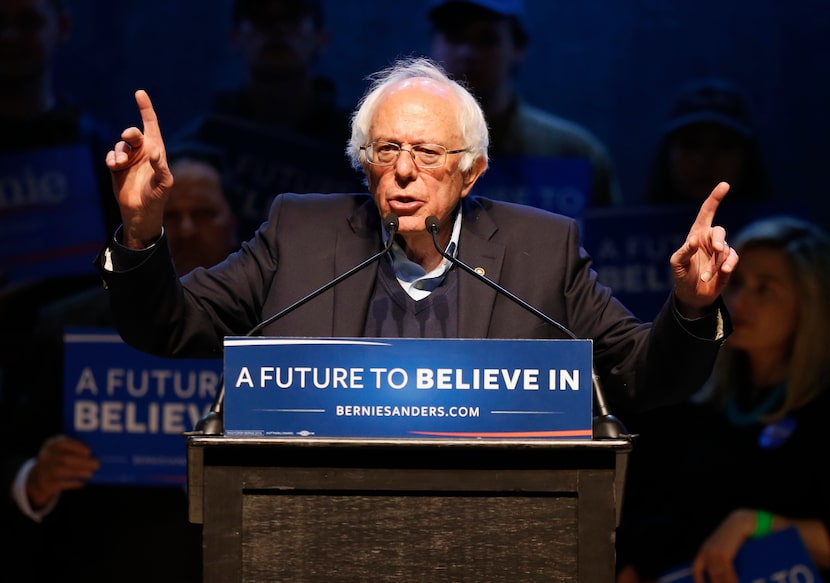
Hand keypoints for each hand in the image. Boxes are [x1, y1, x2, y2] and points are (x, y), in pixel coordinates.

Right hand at [26, 435, 99, 509]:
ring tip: (91, 473)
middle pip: (64, 458)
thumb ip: (76, 450)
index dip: (76, 447)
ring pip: (60, 471)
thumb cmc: (60, 459)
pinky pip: (59, 484)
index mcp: (51, 444)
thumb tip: (98, 453)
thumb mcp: (63, 451)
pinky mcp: (45, 484)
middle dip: (82, 462)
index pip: (62, 443)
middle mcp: (45, 456)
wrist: (41, 477)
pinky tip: (83, 483)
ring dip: (78, 472)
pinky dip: (72, 483)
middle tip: (97, 464)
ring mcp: (43, 470)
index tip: (89, 451)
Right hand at [105, 89, 173, 248]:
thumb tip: (154, 152)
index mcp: (157, 150)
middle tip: (128, 137)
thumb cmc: (157, 197)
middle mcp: (142, 151)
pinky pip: (110, 156)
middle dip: (130, 133)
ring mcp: (129, 159)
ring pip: (119, 146)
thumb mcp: (164, 183)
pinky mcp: (116, 167)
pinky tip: (114, 166)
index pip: (151, 125)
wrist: (141, 211)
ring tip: (120, 164)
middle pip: (133, 133)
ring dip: (119, 153)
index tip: (139, 92)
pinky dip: (111, 159)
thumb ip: (161, 167)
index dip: (145, 109)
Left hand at [670, 182, 738, 315]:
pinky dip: (727, 266)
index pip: (706, 213)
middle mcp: (709, 240)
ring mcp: (720, 251)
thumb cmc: (681, 276)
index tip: (724, 185)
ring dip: (717, 263)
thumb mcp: (677, 264)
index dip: (715, 198)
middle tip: (717, 248)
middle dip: (719, 239)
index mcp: (696, 235)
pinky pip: (732, 258)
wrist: (692, 295)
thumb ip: (683, 251)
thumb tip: (694, 240)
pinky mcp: (728, 262)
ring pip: (725, 249)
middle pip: (719, 231)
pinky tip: (721, 273)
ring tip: (707, 276)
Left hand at [691, 509, 755, 582]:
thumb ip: (714, 558)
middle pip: (710, 575)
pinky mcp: (725, 555)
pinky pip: (728, 572)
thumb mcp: (716, 546)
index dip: (698, 580)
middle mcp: (707, 553)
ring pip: (719, 576)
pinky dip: (732, 580)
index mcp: (702, 551)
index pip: (696, 569)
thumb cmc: (728, 537)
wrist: (736, 524)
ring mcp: (715, 554)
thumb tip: (717, 572)